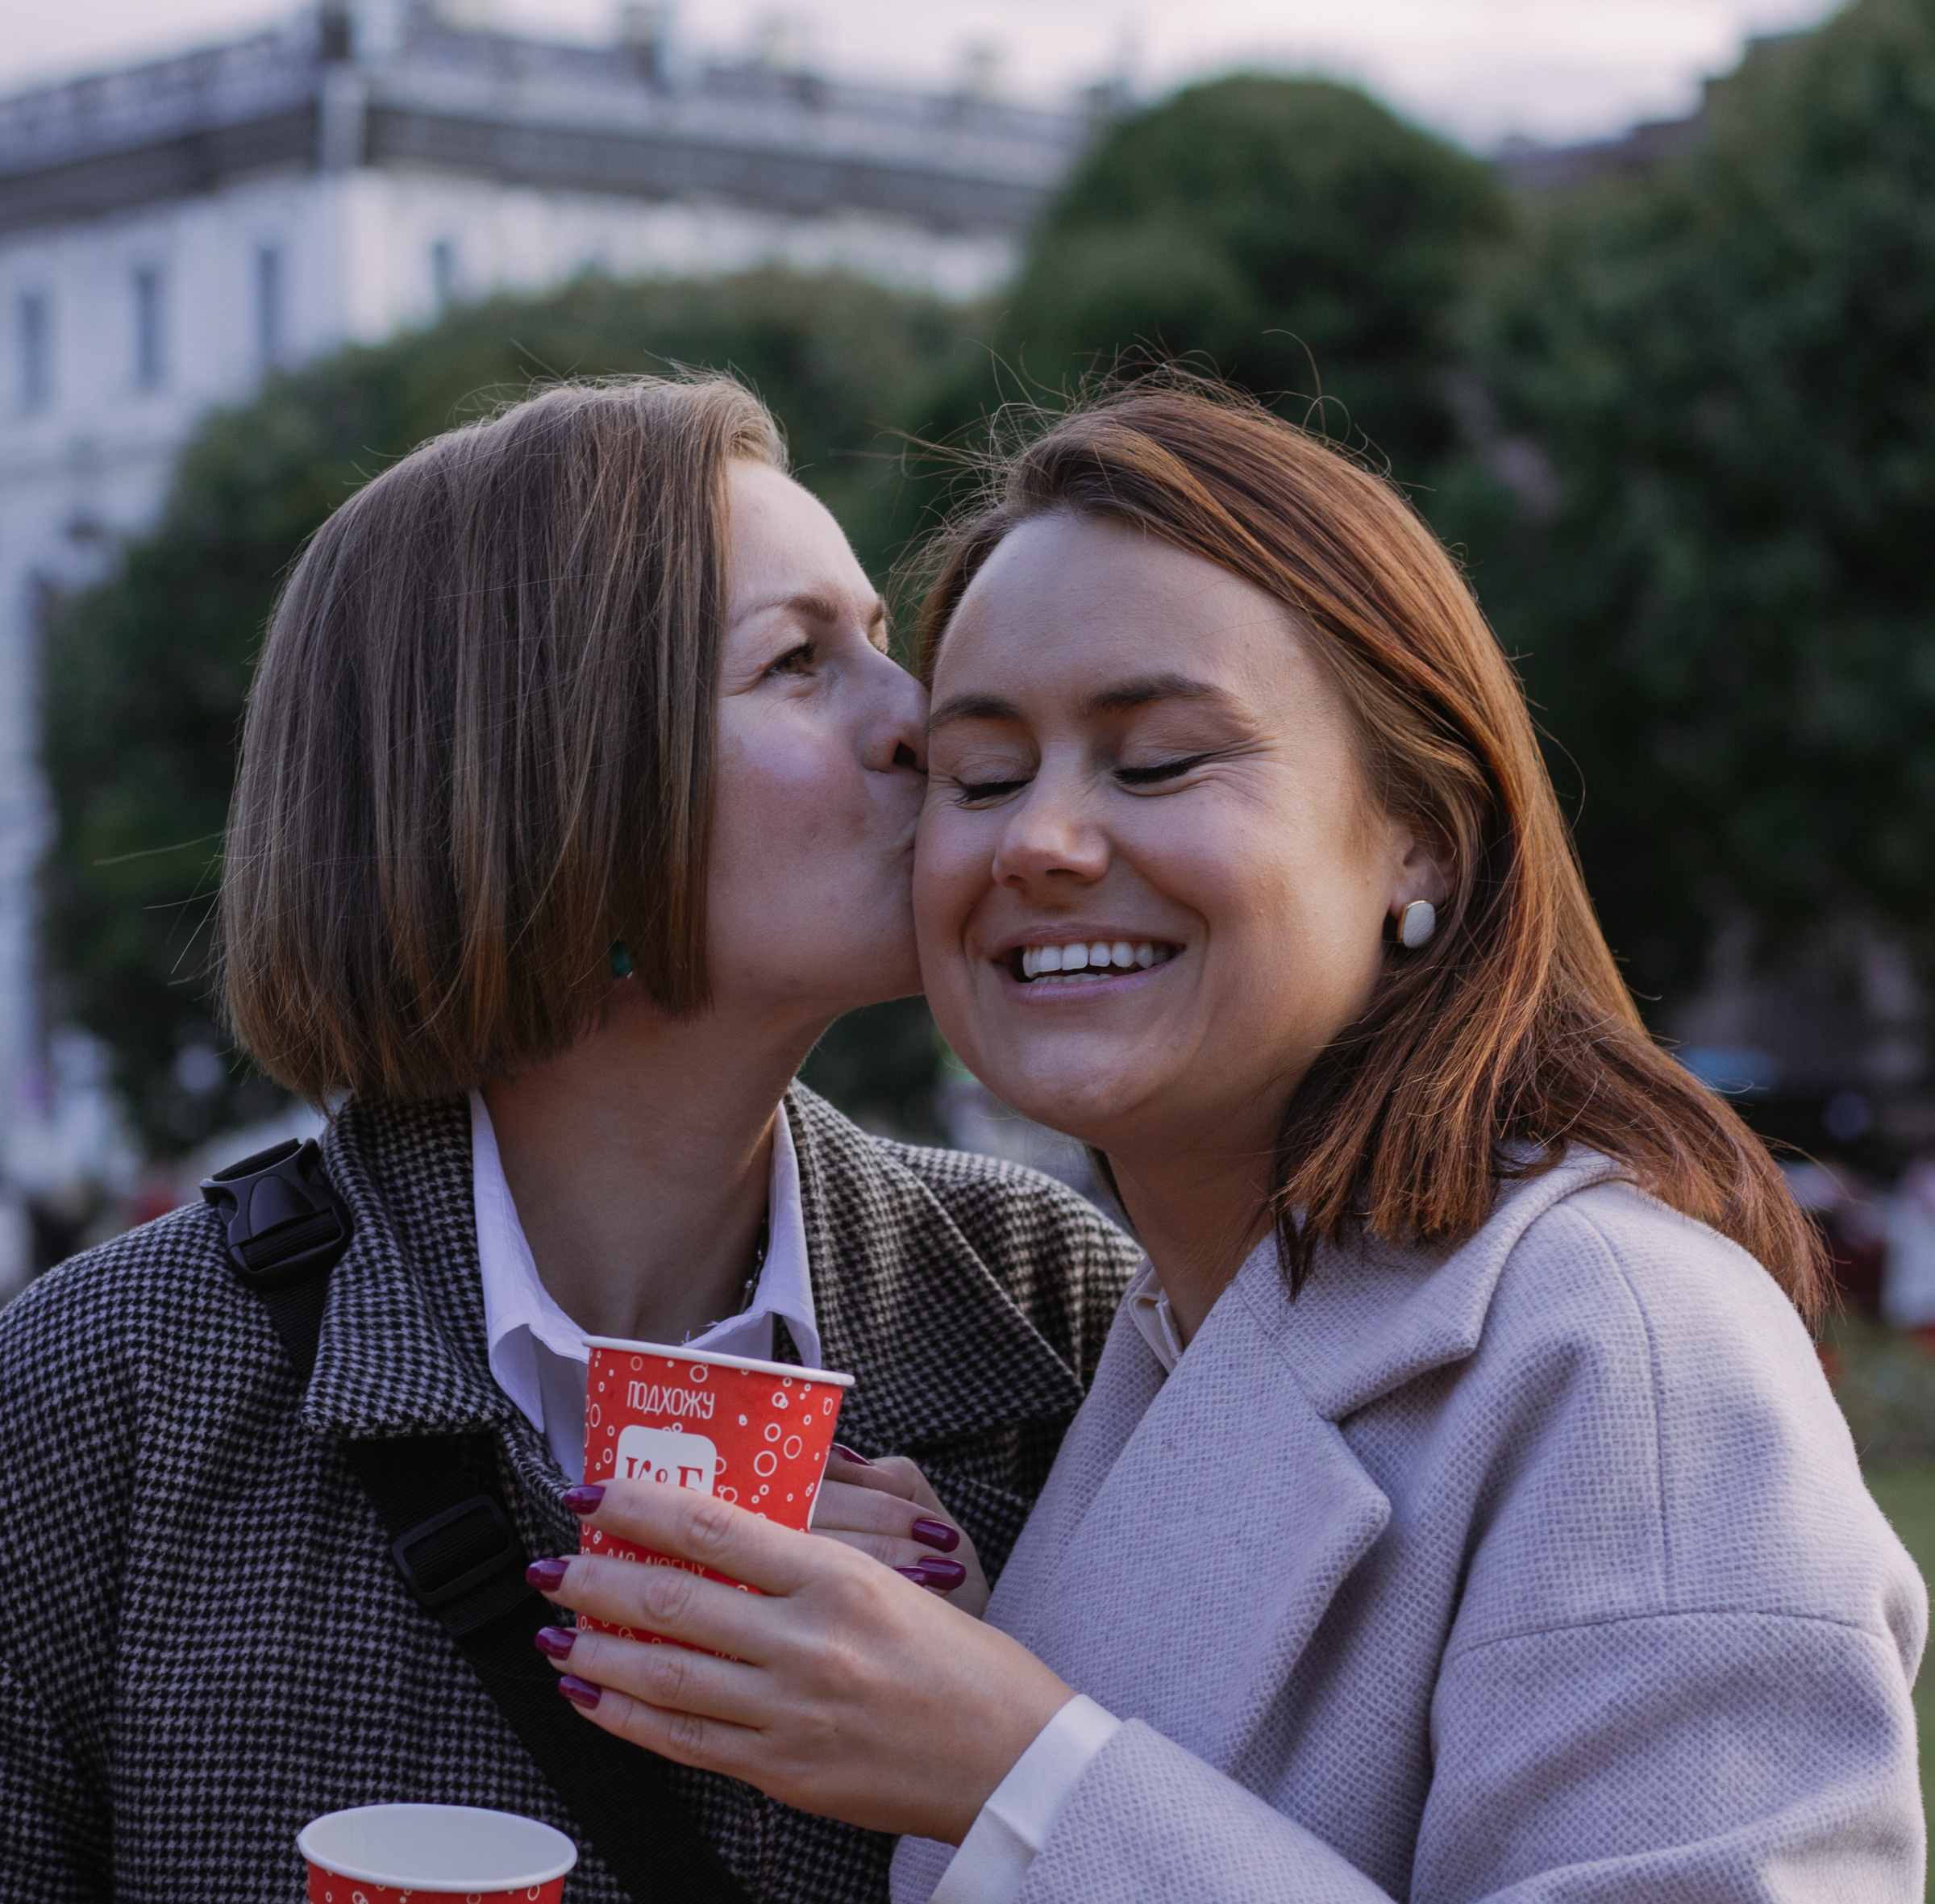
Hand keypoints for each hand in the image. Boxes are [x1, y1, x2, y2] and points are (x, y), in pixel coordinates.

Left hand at [529, 1478, 1072, 1841]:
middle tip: (553, 1562)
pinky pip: (684, 1741)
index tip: (593, 1492)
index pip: (713, 1525)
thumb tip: (744, 1507)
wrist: (1011, 1758)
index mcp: (838, 1576)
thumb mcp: (898, 1573)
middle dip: (595, 1578)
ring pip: (664, 1674)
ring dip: (595, 1648)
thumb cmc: (965, 1662)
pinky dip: (627, 1716)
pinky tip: (592, 1695)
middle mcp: (807, 1641)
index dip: (640, 1505)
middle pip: (673, 1600)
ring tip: (555, 1629)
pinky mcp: (782, 1771)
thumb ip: (824, 1534)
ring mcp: (790, 1713)